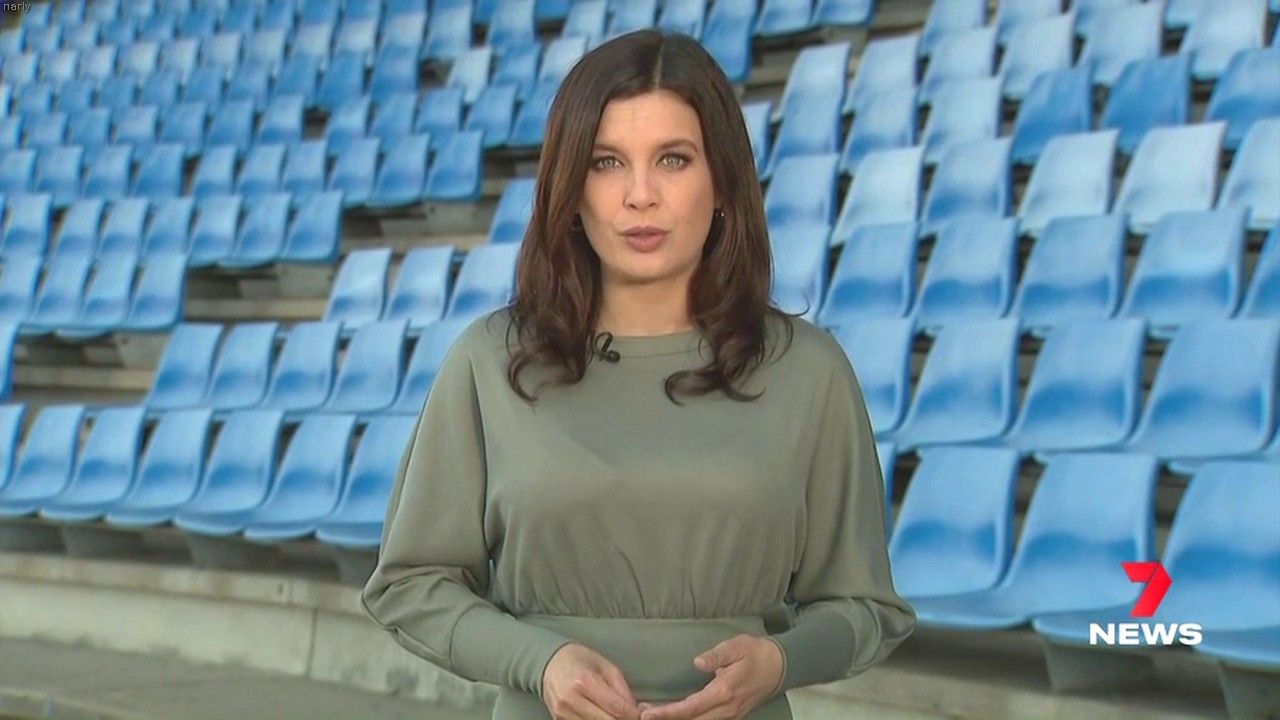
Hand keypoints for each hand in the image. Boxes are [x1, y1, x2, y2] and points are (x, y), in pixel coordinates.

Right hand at [542, 641, 643, 718]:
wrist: (550, 663)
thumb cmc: (581, 660)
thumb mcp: (607, 667)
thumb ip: (623, 691)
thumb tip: (638, 712)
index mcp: (584, 682)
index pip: (617, 709)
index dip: (634, 715)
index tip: (643, 715)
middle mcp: (570, 701)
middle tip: (632, 715)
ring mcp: (563, 714)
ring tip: (617, 713)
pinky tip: (602, 714)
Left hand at [636, 634, 783, 719]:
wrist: (782, 666)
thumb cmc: (757, 653)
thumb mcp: (737, 646)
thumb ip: (717, 656)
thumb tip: (697, 662)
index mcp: (724, 692)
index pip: (690, 707)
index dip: (667, 713)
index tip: (647, 713)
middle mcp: (726, 709)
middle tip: (642, 714)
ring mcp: (730, 715)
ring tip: (654, 714)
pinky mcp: (732, 715)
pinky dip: (689, 719)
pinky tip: (677, 714)